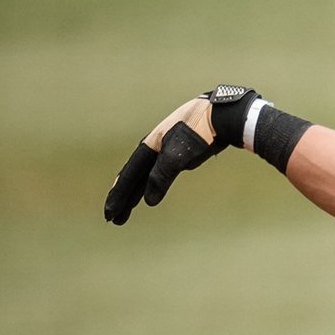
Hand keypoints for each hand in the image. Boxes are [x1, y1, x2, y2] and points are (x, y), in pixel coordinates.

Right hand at [104, 85, 256, 224]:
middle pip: (135, 176)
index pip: (130, 174)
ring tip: (127, 210)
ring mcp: (169, 149)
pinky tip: (151, 192)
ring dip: (137, 193)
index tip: (110, 213)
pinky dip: (153, 184)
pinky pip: (161, 172)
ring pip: (147, 175)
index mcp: (150, 145)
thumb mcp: (178, 155)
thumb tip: (149, 201)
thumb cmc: (200, 132)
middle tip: (114, 218)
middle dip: (124, 197)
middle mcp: (156, 146)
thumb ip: (161, 176)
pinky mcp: (184, 152)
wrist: (223, 115)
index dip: (119, 194)